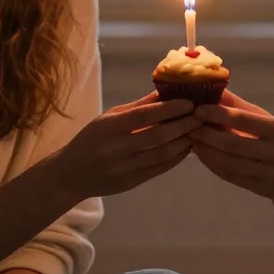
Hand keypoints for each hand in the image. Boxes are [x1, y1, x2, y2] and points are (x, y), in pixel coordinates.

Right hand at [48, 92, 198, 199]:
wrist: (71, 175)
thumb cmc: (91, 139)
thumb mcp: (108, 118)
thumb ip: (137, 107)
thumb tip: (165, 91)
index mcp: (109, 127)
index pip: (143, 116)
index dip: (168, 109)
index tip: (189, 102)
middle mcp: (117, 148)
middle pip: (157, 136)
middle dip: (183, 125)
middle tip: (201, 116)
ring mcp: (124, 168)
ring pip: (162, 154)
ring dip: (183, 142)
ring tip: (198, 131)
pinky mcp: (131, 182)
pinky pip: (159, 169)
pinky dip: (176, 158)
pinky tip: (187, 148)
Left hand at [191, 93, 273, 203]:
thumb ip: (245, 109)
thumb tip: (217, 89)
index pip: (244, 121)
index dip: (218, 114)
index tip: (198, 107)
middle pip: (233, 144)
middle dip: (206, 134)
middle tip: (188, 124)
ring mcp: (270, 175)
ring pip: (230, 163)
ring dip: (206, 151)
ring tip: (191, 139)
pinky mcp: (264, 190)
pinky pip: (233, 177)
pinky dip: (214, 166)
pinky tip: (203, 156)